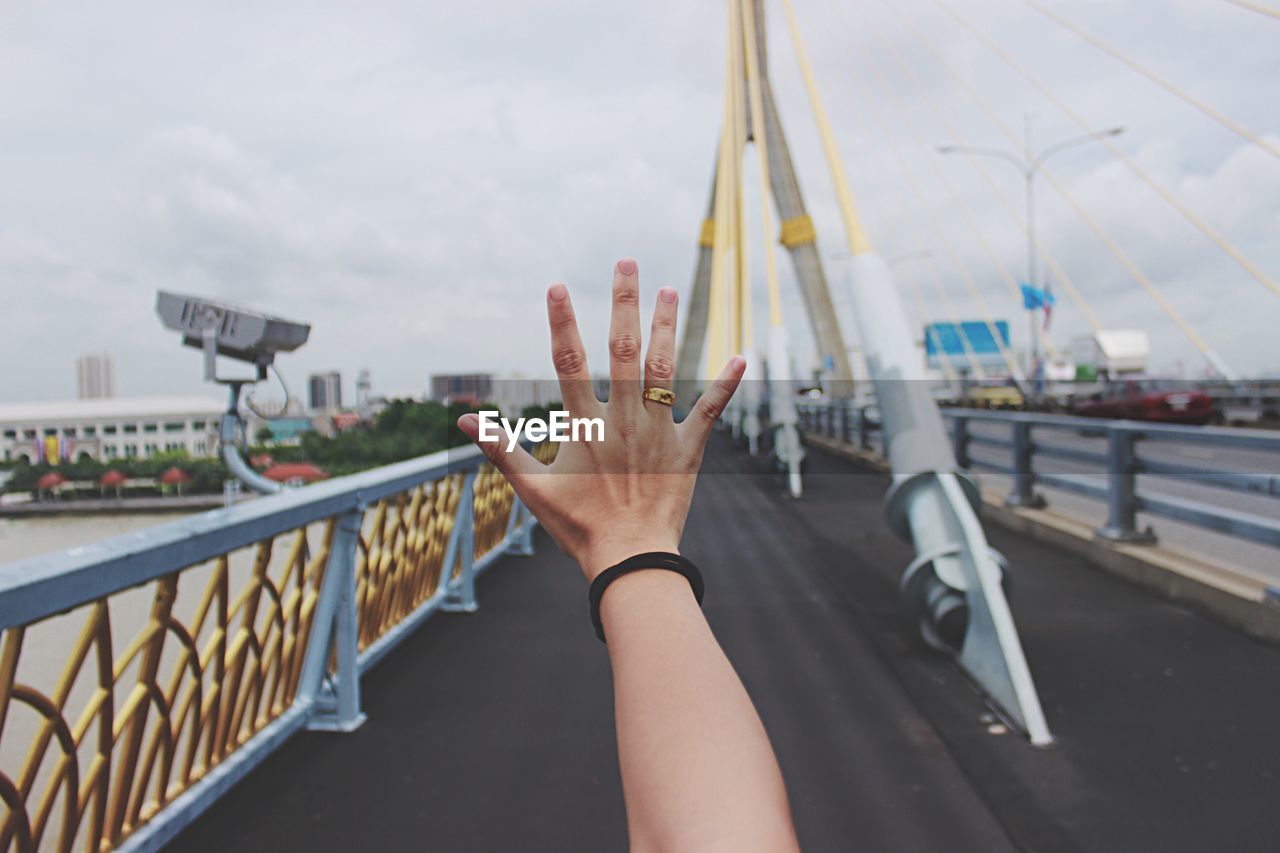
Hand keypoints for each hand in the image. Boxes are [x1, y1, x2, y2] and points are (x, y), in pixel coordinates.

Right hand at [458, 258, 744, 579]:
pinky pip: (709, 412)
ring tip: (670, 290)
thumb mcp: (532, 489)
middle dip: (624, 303)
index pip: (568, 364)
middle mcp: (622, 421)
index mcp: (584, 427)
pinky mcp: (688, 451)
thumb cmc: (578, 527)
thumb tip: (464, 420)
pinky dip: (726, 385)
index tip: (557, 288)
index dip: (562, 323)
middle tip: (627, 263)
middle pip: (623, 351)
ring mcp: (657, 433)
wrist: (629, 560)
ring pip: (664, 371)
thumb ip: (501, 450)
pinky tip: (742, 357)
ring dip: (667, 328)